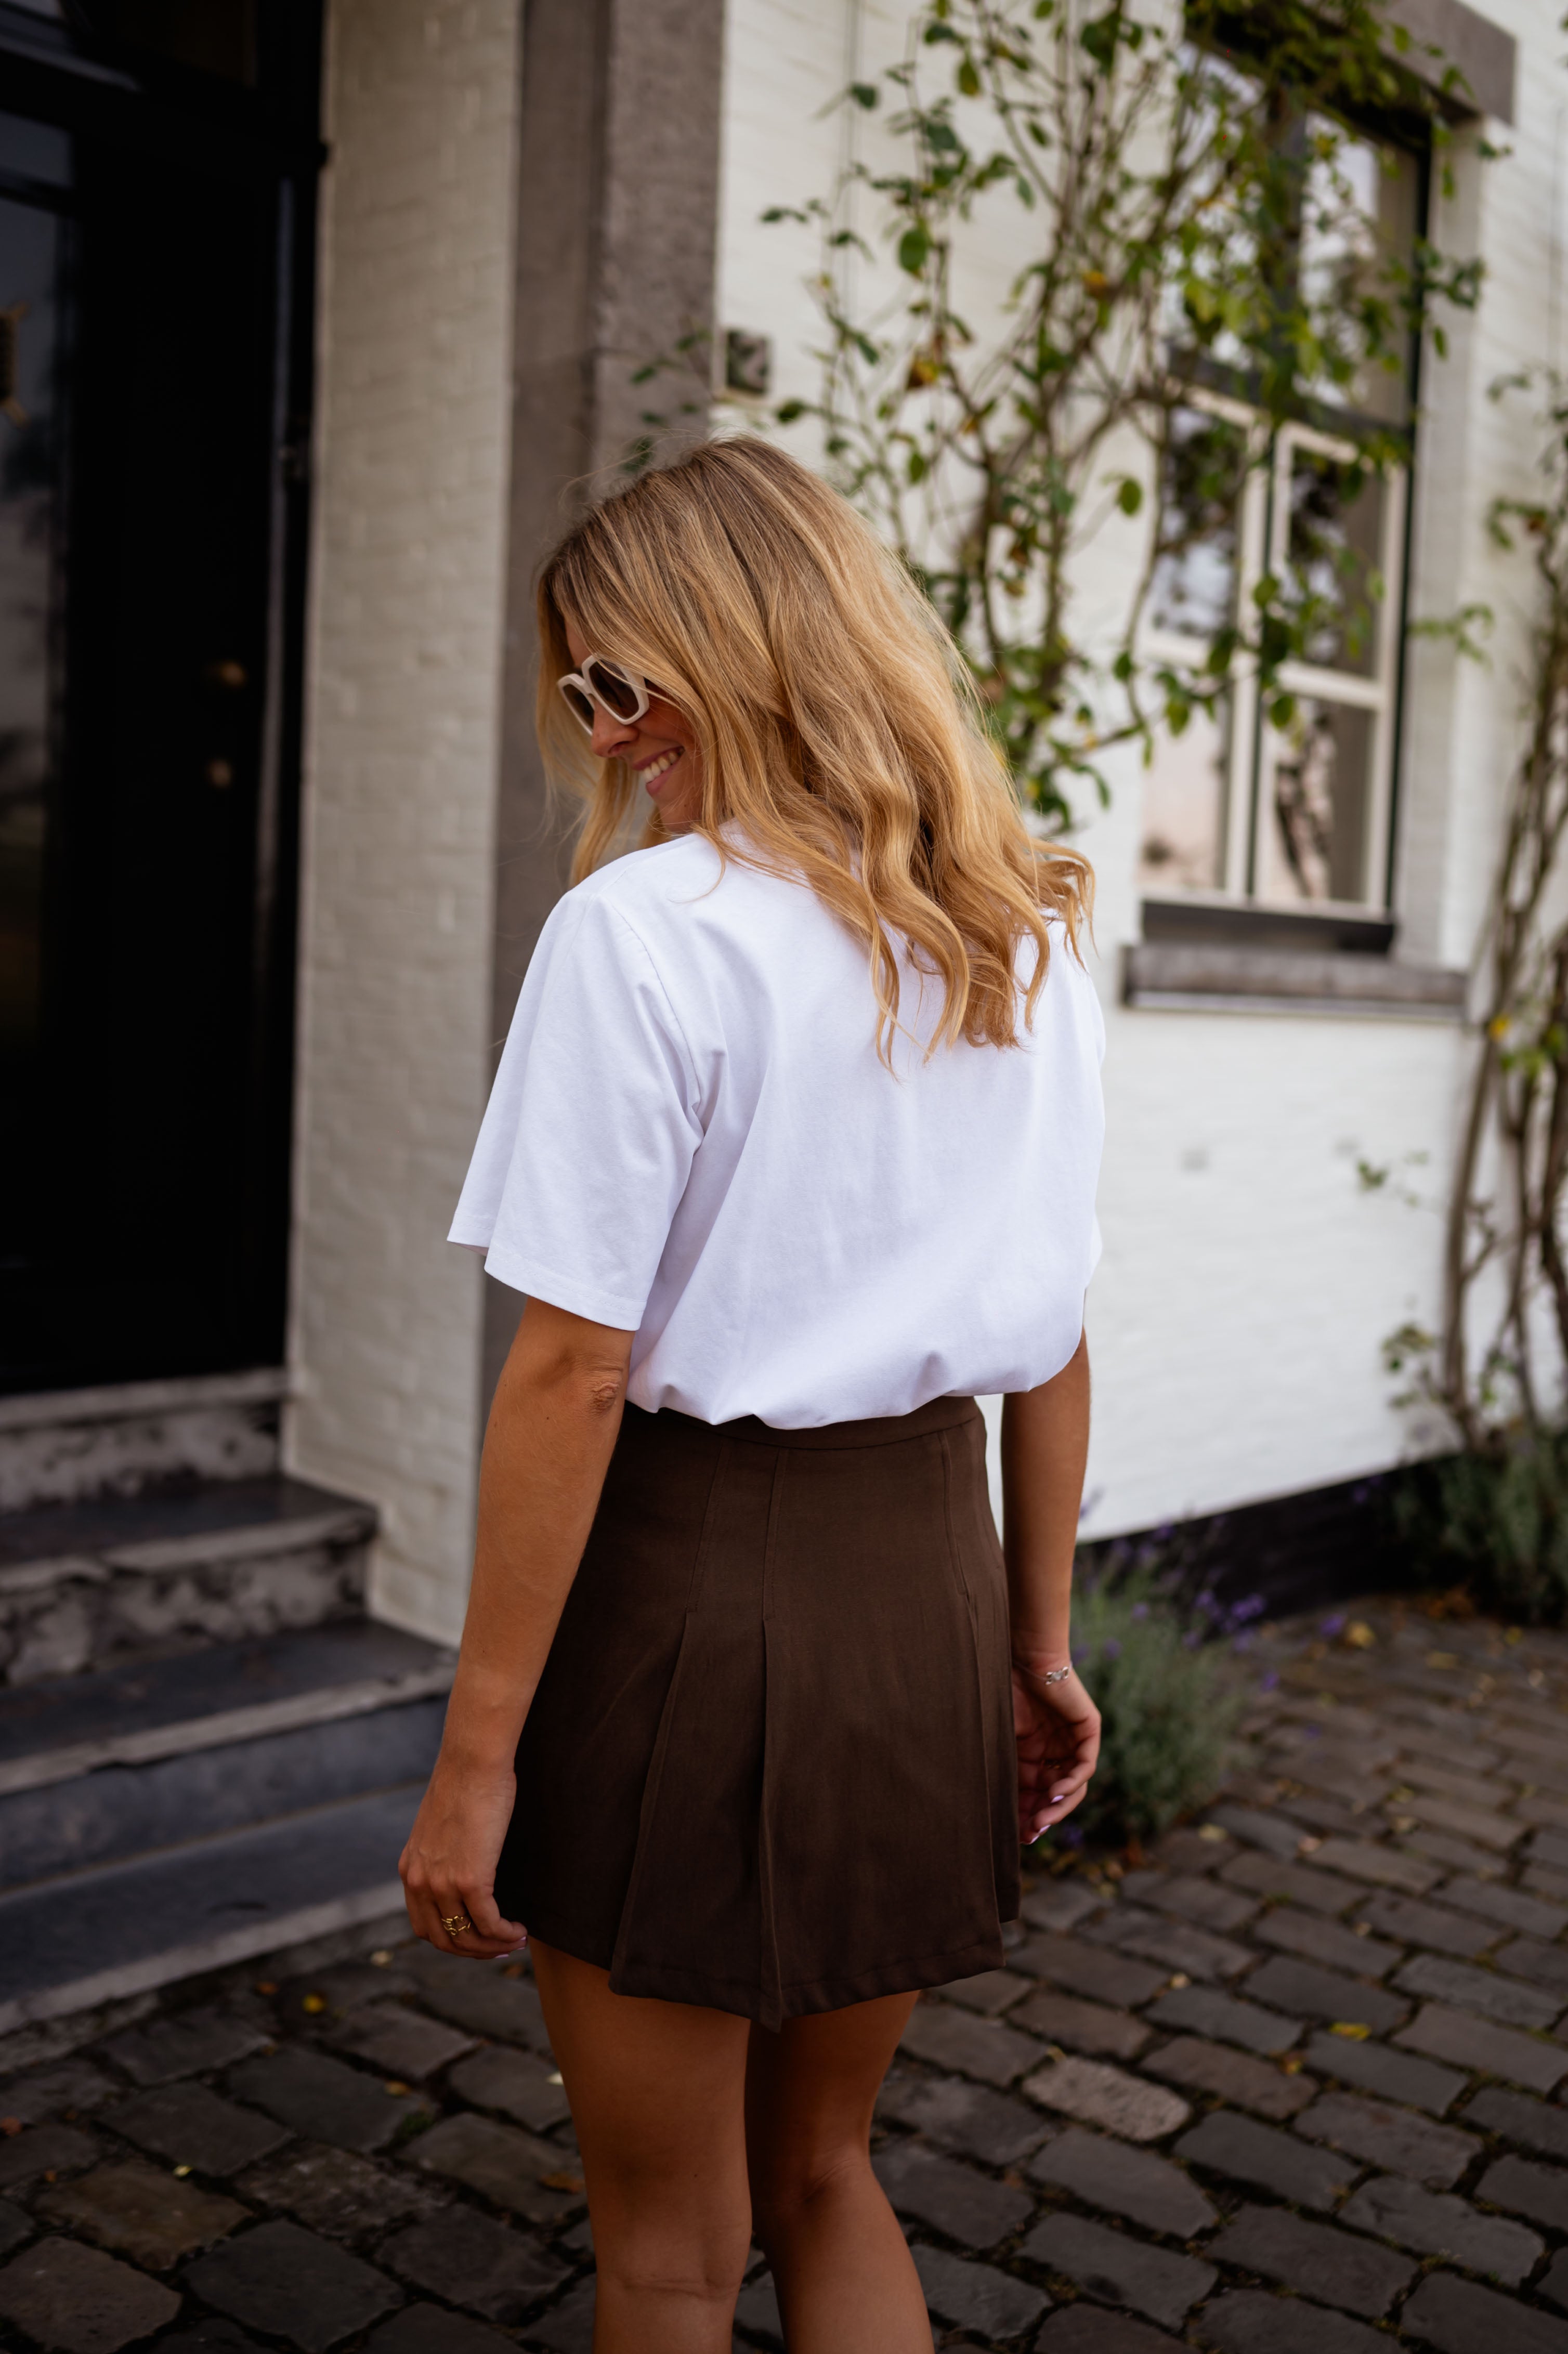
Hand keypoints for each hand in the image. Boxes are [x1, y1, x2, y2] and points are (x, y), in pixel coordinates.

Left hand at [399, 1755, 525, 1959]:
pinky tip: (520, 1930)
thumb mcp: (441, 1827)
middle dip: (473, 1951)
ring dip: (493, 1946)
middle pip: (443, 1939)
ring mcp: (443, 1883)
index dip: (452, 1941)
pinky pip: (489, 1922)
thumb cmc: (466, 1784)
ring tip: (515, 1940)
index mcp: (411, 1870)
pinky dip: (505, 1933)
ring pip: (467, 1937)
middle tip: (499, 1948)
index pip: (424, 1926)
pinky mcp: (470, 1878)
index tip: (478, 1939)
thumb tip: (465, 1867)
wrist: (473, 1762)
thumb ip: (443, 1853)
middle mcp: (421, 1882)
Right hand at [1013, 1657, 1100, 1844]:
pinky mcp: (1088, 1729)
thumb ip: (1004, 1769)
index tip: (1017, 1838)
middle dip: (1042, 1816)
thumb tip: (994, 1809)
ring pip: (1073, 1785)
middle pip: (1055, 1794)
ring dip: (1058, 1805)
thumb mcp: (1000, 1738)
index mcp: (1033, 1752)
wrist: (1022, 1654)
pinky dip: (1072, 1782)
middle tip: (1029, 1834)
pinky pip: (1085, 1765)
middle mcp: (1055, 1749)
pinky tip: (1055, 1793)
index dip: (1027, 1815)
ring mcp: (1073, 1740)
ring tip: (1041, 1819)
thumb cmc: (1002, 1689)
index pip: (1035, 1792)